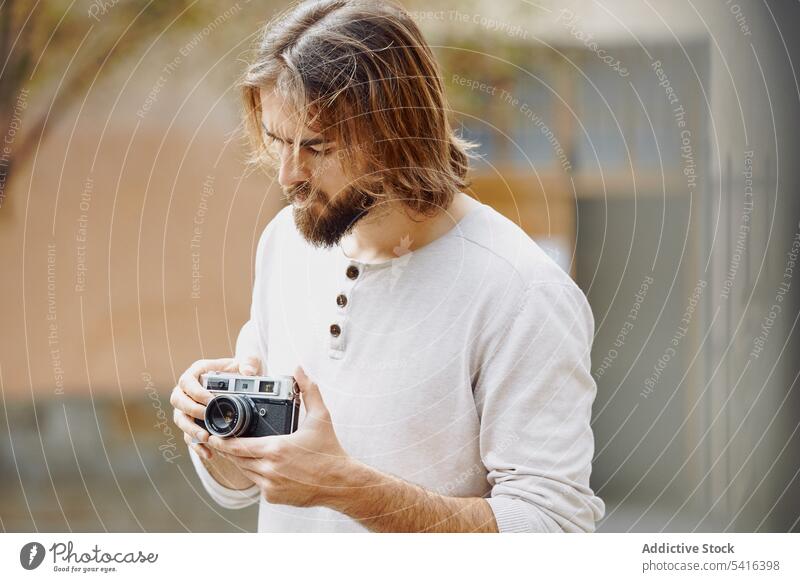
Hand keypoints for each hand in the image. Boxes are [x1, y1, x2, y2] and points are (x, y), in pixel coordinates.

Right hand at [170, 355, 261, 460]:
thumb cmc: (243, 368)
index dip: (195, 391)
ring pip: (180, 419)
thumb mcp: (250, 361)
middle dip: (191, 410)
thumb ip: (250, 362)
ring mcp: (188, 407)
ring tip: (206, 438)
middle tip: (206, 417)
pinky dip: (197, 446)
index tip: (210, 400)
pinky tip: (209, 453)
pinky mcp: (194, 422)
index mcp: (198, 372)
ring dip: (190, 430)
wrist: (246, 382)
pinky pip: (189, 435)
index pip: (187, 381)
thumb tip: (248, 372)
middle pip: (178, 400)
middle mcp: (188, 389)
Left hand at [206, 366, 350, 507]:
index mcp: (276, 449)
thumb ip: (309, 390)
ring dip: (241, 462)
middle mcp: (269, 469)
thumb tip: (300, 369)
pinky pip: (257, 485)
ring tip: (238, 451)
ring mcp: (271, 486)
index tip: (212, 435)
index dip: (222, 441)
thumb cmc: (329, 449)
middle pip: (237, 459)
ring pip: (246, 472)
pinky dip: (257, 475)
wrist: (340, 482)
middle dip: (229, 450)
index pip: (237, 446)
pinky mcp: (274, 497)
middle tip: (221, 440)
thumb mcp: (320, 416)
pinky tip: (261, 466)